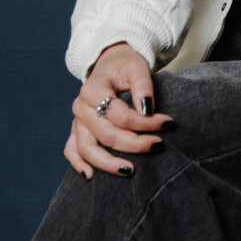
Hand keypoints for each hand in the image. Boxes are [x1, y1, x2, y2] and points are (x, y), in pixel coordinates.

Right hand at [64, 41, 174, 178]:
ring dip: (108, 163)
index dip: (144, 122)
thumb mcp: (137, 66)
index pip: (119, 115)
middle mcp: (81, 107)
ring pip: (86, 149)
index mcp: (92, 89)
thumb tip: (147, 109)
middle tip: (157, 145)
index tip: (167, 123)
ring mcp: (77, 121)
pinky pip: (72, 151)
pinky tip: (90, 176)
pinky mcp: (76, 130)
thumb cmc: (125, 66)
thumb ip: (143, 85)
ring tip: (130, 170)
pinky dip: (78, 164)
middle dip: (133, 144)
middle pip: (105, 134)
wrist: (110, 63)